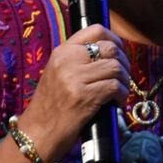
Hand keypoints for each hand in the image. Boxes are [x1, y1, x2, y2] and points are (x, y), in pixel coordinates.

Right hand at [22, 24, 129, 155]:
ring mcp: (75, 78)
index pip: (95, 30)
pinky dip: (122, 95)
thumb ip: (77, 61)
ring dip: (125, 81)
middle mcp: (68, 60)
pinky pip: (115, 87)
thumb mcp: (57, 74)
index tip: (119, 52)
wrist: (37, 131)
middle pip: (110, 49)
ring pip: (116, 67)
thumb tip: (108, 54)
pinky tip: (117, 103)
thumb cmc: (50, 106)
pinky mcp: (85, 96)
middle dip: (124, 63)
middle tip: (123, 77)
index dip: (114, 38)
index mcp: (61, 52)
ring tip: (120, 92)